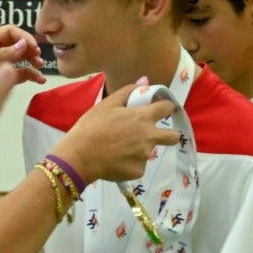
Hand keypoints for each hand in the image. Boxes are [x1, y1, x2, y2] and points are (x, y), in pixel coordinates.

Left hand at [0, 24, 47, 84]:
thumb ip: (1, 53)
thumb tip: (23, 45)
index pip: (8, 31)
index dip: (22, 36)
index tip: (32, 46)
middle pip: (16, 43)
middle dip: (29, 47)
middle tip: (38, 54)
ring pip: (20, 58)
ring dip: (32, 60)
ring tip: (40, 65)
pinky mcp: (2, 81)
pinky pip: (20, 74)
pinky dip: (31, 75)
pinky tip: (40, 79)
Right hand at [53, 82, 180, 183]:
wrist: (79, 157)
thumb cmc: (91, 127)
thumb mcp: (107, 105)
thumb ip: (128, 92)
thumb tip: (145, 81)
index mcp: (143, 117)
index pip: (167, 108)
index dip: (166, 107)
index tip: (162, 110)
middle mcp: (149, 137)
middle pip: (173, 136)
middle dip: (169, 134)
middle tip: (151, 135)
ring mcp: (145, 156)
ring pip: (148, 151)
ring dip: (139, 149)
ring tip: (117, 149)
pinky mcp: (138, 171)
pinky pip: (138, 166)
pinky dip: (129, 164)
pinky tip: (114, 161)